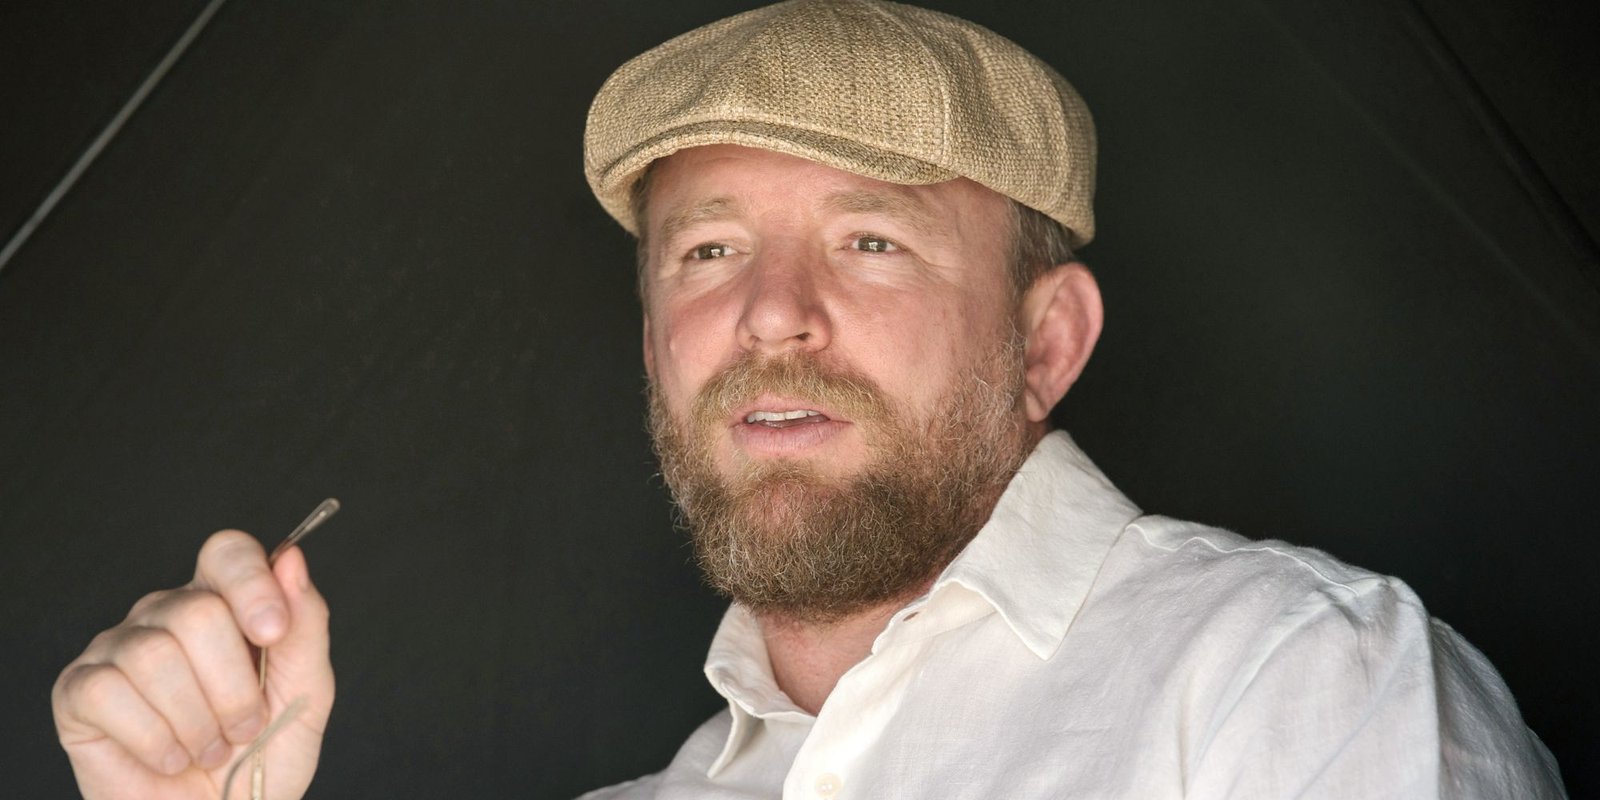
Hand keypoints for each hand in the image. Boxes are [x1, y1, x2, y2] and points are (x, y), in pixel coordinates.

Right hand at [53, 530, 334, 799]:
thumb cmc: (262, 755)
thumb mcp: (305, 691)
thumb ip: (305, 624)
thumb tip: (291, 558)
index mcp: (224, 602)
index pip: (227, 552)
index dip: (250, 584)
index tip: (271, 633)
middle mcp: (167, 612)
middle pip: (197, 612)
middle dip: (233, 687)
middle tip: (242, 727)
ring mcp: (119, 646)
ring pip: (155, 655)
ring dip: (197, 722)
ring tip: (209, 748)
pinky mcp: (80, 688)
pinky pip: (112, 693)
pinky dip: (155, 740)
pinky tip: (171, 757)